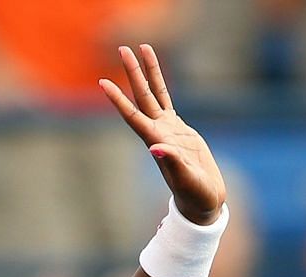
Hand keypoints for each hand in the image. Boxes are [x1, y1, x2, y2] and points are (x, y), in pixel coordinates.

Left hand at [99, 45, 225, 225]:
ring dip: (146, 72)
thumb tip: (155, 148)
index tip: (103, 82)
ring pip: (153, 93)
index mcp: (156, 142)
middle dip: (132, 73)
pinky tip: (155, 70)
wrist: (202, 199)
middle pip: (140, 96)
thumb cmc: (194, 193)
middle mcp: (157, 132)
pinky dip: (161, 83)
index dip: (118, 100)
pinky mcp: (178, 129)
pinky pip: (166, 99)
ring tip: (141, 47)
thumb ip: (172, 162)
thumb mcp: (186, 179)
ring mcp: (167, 129)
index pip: (132, 116)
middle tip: (122, 48)